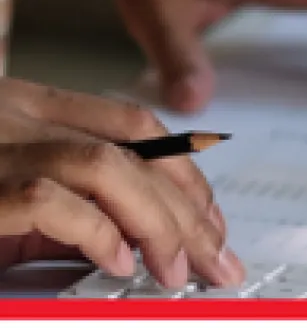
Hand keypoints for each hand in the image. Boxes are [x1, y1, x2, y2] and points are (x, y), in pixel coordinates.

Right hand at [0, 78, 242, 287]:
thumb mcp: (10, 200)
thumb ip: (71, 208)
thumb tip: (139, 239)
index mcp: (29, 105)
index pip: (135, 124)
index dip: (186, 173)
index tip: (212, 221)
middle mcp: (15, 113)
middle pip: (136, 149)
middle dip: (189, 211)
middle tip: (216, 259)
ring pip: (107, 167)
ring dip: (157, 224)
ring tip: (175, 270)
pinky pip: (50, 200)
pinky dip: (95, 234)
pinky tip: (115, 264)